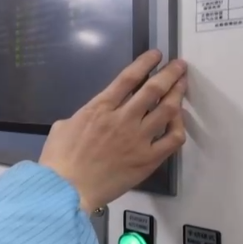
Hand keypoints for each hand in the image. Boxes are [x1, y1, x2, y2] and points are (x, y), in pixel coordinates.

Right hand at [38, 50, 186, 212]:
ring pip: (167, 110)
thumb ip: (83, 116)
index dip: (145, 63)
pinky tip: (178, 120)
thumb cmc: (59, 159)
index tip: (156, 55)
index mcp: (100, 108)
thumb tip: (91, 116)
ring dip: (178, 93)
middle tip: (179, 65)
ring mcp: (138, 139)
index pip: (128, 78)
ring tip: (183, 85)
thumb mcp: (63, 126)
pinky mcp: (148, 159)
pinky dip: (179, 126)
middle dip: (169, 73)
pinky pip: (172, 139)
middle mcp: (123, 118)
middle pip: (153, 89)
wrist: (67, 188)